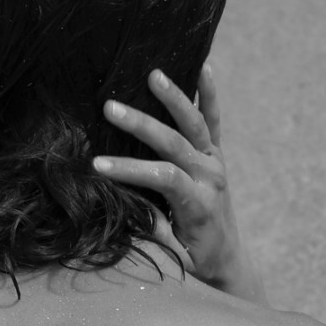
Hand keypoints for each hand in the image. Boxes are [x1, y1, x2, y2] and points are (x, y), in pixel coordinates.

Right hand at [92, 64, 265, 302]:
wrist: (228, 257)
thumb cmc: (194, 259)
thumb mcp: (174, 256)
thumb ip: (158, 233)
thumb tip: (135, 211)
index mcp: (199, 203)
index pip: (163, 177)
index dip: (130, 169)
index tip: (97, 165)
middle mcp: (211, 177)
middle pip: (174, 144)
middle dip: (141, 126)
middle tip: (110, 108)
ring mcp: (216, 162)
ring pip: (194, 124)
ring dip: (173, 98)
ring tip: (152, 74)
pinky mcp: (218, 154)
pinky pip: (214, 120)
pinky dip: (209, 94)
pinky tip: (203, 65)